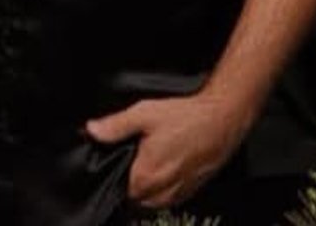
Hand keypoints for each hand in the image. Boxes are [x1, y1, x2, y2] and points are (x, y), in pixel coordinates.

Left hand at [84, 92, 250, 208]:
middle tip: (137, 157)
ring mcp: (178, 194)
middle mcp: (161, 192)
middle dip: (130, 181)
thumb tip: (92, 130)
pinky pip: (169, 199)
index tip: (120, 160)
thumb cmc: (187, 117)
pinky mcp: (191, 191)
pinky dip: (164, 188)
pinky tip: (168, 166)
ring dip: (147, 188)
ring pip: (151, 202)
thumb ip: (115, 125)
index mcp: (144, 177)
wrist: (223, 119)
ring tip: (153, 161)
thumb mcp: (144, 114)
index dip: (115, 174)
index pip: (116, 190)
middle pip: (133, 198)